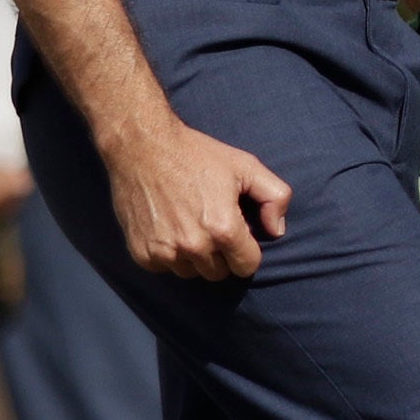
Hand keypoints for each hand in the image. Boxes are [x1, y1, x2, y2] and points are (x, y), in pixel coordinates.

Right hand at [106, 118, 291, 279]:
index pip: (246, 266)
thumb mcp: (247, 167)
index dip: (246, 251)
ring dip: (194, 257)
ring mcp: (165, 252)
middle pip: (219, 273)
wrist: (142, 147)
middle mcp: (194, 246)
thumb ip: (275, 197)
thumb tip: (277, 230)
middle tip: (212, 226)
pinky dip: (168, 255)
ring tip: (190, 225)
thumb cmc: (197, 155)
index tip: (239, 235)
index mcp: (224, 229)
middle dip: (221, 255)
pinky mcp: (142, 253)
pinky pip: (164, 268)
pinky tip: (169, 228)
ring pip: (191, 272)